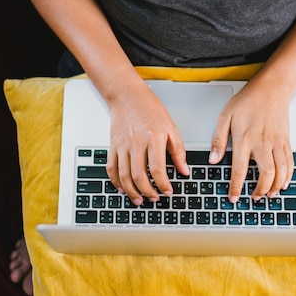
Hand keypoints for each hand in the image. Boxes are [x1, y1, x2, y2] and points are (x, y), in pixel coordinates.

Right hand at [106, 85, 188, 204]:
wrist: (127, 96)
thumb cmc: (150, 109)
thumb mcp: (171, 128)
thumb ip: (178, 151)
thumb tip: (184, 170)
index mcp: (153, 138)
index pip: (157, 168)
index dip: (163, 184)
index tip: (168, 191)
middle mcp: (136, 143)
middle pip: (138, 175)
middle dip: (147, 192)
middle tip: (154, 198)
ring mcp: (122, 145)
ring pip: (123, 175)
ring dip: (131, 191)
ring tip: (139, 199)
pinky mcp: (112, 146)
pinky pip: (111, 168)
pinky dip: (115, 181)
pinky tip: (123, 188)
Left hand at [209, 80, 293, 201]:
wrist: (270, 89)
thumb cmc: (247, 101)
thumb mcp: (225, 117)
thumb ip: (218, 139)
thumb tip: (213, 159)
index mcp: (244, 139)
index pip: (240, 170)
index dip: (236, 187)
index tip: (233, 197)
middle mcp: (262, 143)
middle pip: (266, 174)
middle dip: (260, 191)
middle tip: (254, 197)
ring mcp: (276, 142)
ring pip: (281, 171)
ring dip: (276, 186)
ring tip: (269, 195)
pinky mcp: (286, 140)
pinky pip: (290, 162)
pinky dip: (288, 176)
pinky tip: (283, 183)